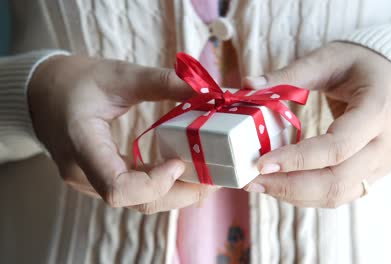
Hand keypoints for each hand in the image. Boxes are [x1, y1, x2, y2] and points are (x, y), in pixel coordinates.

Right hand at [29, 55, 216, 213]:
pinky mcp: (101, 178)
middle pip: (136, 202)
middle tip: (214, 178)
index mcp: (82, 145)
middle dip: (179, 194)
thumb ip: (161, 81)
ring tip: (206, 175)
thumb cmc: (75, 81)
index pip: (116, 187)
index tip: (180, 162)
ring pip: (137, 202)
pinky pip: (135, 193)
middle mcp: (84, 172)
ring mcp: (91, 180)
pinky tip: (183, 170)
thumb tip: (205, 89)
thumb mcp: (118, 74)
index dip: (154, 184)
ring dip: (175, 193)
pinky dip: (162, 185)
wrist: (42, 93)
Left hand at [243, 42, 390, 207]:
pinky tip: (282, 184)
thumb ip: (289, 75)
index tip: (261, 162)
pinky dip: (308, 194)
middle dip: (290, 185)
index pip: (337, 146)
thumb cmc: (360, 65)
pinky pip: (339, 193)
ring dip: (295, 195)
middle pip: (337, 181)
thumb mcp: (327, 59)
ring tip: (261, 185)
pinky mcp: (373, 174)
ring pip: (337, 194)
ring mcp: (383, 164)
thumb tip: (247, 84)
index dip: (297, 159)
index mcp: (379, 110)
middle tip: (253, 181)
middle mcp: (387, 144)